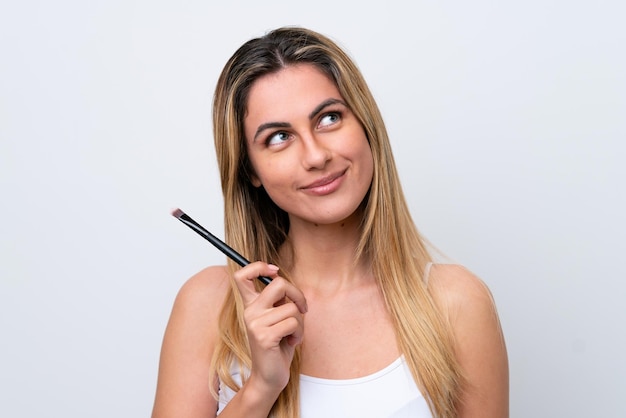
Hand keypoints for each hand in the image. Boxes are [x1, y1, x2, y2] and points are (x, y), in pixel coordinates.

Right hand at [232, 262, 306, 395]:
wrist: (269, 376)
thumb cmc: (277, 345)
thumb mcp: (276, 317)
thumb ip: (276, 299)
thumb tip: (279, 276)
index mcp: (250, 305)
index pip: (242, 275)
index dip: (258, 266)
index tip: (274, 270)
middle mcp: (249, 312)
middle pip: (278, 284)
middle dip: (297, 294)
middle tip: (302, 307)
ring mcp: (255, 324)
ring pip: (291, 307)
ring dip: (300, 322)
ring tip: (292, 334)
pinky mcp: (264, 337)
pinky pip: (293, 323)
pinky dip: (299, 334)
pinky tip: (291, 343)